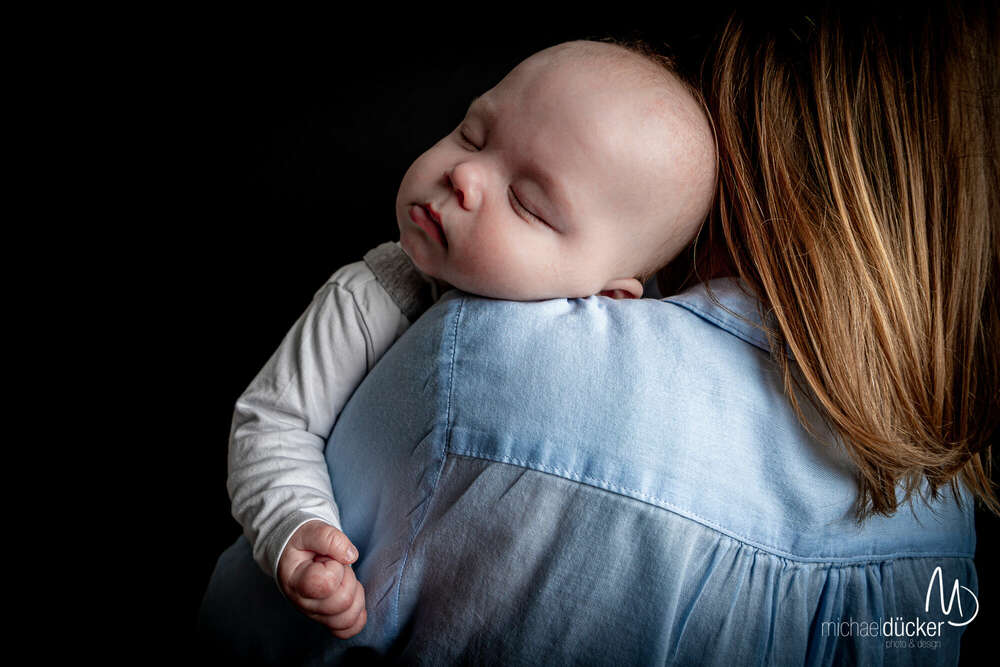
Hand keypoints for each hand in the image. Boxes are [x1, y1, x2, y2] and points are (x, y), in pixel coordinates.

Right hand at [277, 520, 366, 637]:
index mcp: (295, 581)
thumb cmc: (302, 542)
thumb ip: (329, 538)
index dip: (334, 567)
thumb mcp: (311, 530)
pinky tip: (352, 594)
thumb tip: (350, 556)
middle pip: (342, 601)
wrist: (295, 553)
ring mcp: (315, 614)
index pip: (325, 584)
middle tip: (335, 565)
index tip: (325, 558)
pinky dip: (357, 613)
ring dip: (355, 594)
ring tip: (342, 579)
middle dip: (347, 577)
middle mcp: (303, 603)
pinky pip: (348, 629)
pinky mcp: (327, 619)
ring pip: (348, 618)